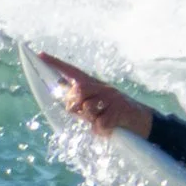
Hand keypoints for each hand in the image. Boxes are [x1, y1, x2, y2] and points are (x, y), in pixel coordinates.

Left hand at [36, 53, 153, 140]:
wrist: (145, 123)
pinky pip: (101, 122)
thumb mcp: (100, 109)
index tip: (40, 55)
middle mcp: (103, 88)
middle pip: (77, 92)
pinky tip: (111, 128)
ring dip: (92, 120)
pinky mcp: (120, 111)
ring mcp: (113, 98)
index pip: (73, 72)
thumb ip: (84, 105)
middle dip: (75, 107)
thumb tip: (70, 105)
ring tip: (103, 122)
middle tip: (85, 115)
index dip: (56, 64)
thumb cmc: (118, 117)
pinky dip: (103, 130)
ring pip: (88, 108)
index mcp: (96, 85)